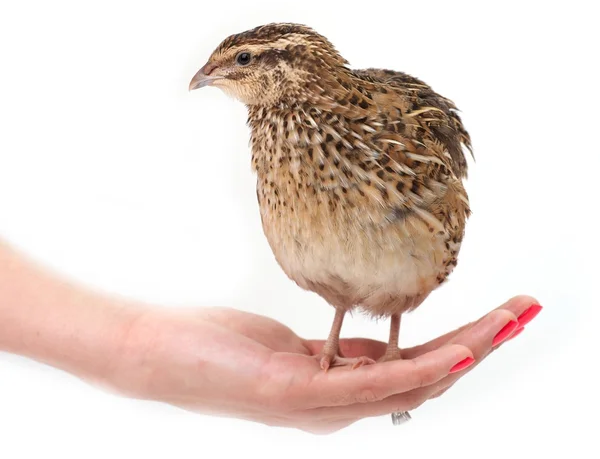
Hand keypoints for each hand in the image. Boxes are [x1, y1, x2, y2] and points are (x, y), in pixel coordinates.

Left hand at [114, 295, 540, 433]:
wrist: (162, 357)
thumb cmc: (221, 349)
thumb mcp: (289, 350)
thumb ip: (335, 355)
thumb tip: (369, 345)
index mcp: (339, 393)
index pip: (414, 371)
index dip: (464, 346)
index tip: (498, 316)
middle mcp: (338, 407)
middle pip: (426, 376)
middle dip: (482, 343)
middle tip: (524, 313)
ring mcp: (320, 406)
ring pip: (410, 381)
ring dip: (467, 352)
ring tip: (507, 324)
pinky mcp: (297, 393)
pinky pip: (371, 384)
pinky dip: (419, 371)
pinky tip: (456, 354)